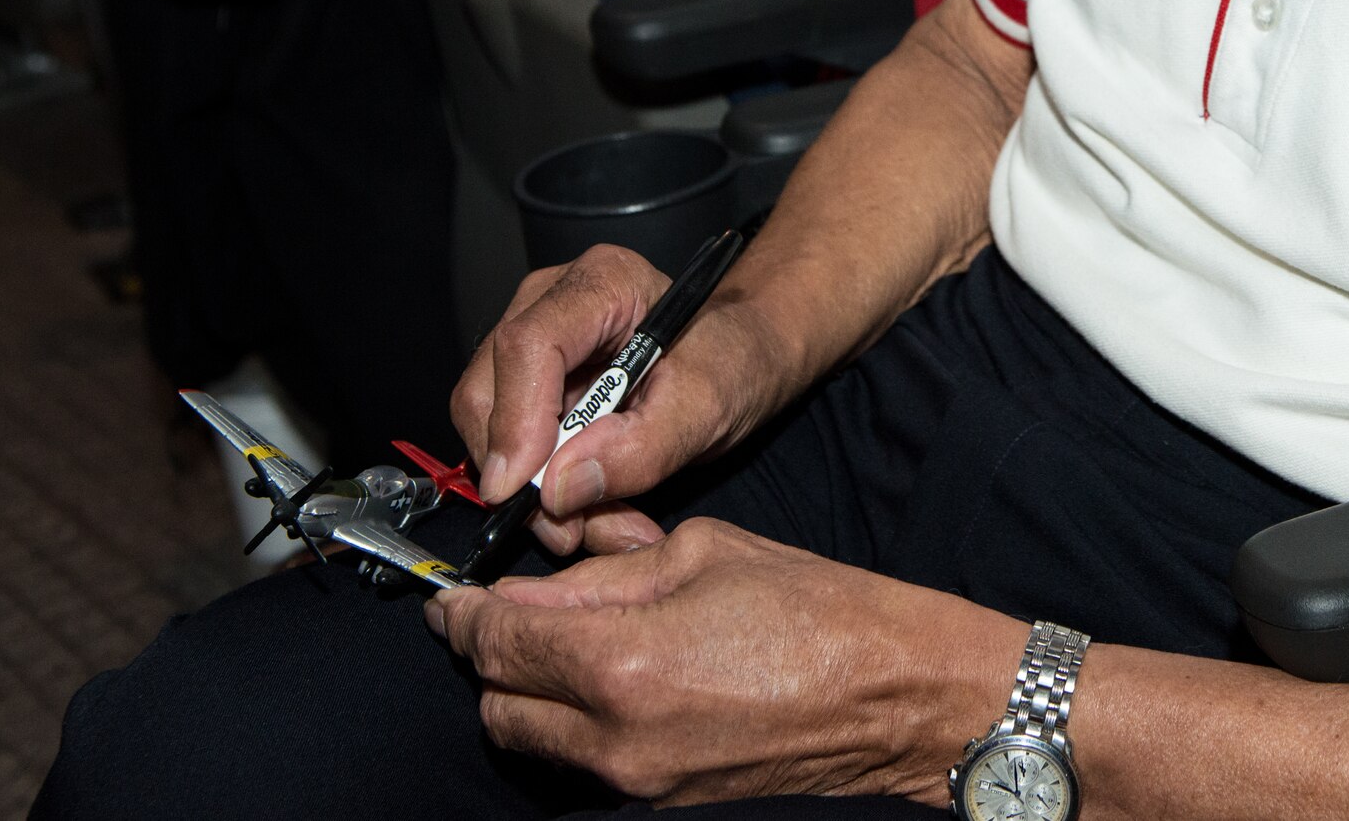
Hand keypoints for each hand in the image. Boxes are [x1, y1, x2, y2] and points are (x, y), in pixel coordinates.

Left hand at [424, 517, 1026, 804]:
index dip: (461, 614)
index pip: (493, 644)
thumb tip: (529, 591)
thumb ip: (599, 575)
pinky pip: (585, 764)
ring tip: (575, 645)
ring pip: (535, 743)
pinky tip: (620, 680)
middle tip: (517, 612)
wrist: (894, 693)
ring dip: (532, 694)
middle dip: (494, 656)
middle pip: (497, 705)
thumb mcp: (698, 552)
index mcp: (620, 662)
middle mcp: (616, 738)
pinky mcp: (663, 803)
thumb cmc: (814, 609)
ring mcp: (639, 783)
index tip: (454, 596)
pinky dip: (579, 724)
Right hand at [450, 245, 806, 554]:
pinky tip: (595, 510)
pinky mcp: (529, 384)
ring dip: (537, 493)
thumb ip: (644, 447)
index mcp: (602, 284)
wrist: (740, 358)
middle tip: (571, 531)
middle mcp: (550, 303)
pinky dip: (547, 491)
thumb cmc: (732, 362)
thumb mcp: (710, 405)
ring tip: (603, 526)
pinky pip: (511, 446)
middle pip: (489, 389)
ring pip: (490, 428)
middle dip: (522, 472)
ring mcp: (533, 342)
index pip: (528, 344)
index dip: (515, 421)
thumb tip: (562, 486)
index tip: (524, 491)